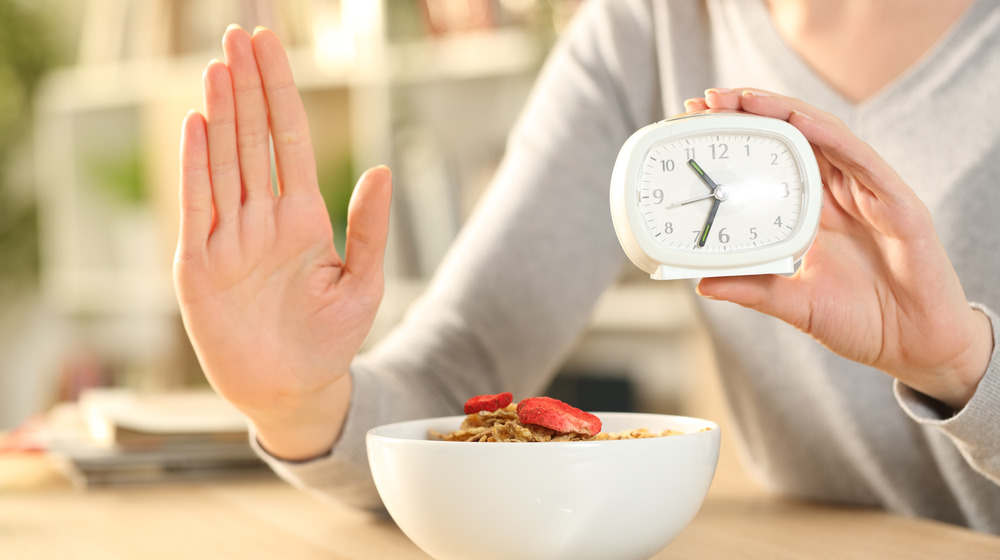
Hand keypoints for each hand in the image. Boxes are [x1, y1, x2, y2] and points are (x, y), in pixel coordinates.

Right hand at [174, 26, 391, 458]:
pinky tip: (196, 125)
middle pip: (252, 139)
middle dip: (247, 87)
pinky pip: (197, 207)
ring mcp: (229, 239)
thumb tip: (381, 168)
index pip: (290, 140)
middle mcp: (262, 219)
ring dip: (220, 113)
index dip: (281, 93)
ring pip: (224, 163)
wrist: (295, 391)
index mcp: (302, 218)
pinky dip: (196, 167)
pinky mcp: (199, 266)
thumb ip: (369, 228)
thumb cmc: (330, 340)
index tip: (271, 47)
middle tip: (238, 35)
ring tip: (218, 66)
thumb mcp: (361, 283)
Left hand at [685, 89, 991, 409]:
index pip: (773, 159)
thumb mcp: (793, 304)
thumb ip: (752, 289)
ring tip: (744, 99)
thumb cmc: (863, 321)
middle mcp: (840, 194)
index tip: (697, 121)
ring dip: (784, 112)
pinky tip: (801, 121)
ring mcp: (870, 194)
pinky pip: (863, 160)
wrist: (916, 347)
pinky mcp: (898, 204)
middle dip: (753, 111)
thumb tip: (702, 283)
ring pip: (825, 136)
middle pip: (794, 136)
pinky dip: (830, 136)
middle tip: (708, 99)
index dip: (740, 137)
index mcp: (815, 212)